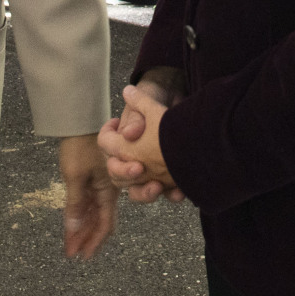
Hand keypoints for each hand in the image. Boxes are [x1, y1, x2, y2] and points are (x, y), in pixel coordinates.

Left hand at [57, 133, 116, 258]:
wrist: (79, 123)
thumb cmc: (80, 147)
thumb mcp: (75, 177)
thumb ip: (74, 204)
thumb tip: (73, 230)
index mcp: (109, 192)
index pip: (105, 225)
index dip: (94, 242)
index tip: (83, 256)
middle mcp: (107, 192)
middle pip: (98, 222)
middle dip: (86, 239)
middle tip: (73, 254)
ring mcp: (100, 186)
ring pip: (92, 215)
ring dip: (81, 230)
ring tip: (70, 244)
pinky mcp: (92, 180)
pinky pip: (87, 204)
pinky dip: (80, 216)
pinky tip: (72, 225)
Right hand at [99, 83, 182, 203]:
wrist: (187, 108)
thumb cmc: (161, 101)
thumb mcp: (149, 107)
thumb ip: (136, 118)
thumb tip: (127, 133)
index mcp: (122, 140)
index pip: (107, 146)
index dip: (110, 144)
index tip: (122, 137)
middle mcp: (131, 158)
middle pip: (117, 175)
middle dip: (125, 173)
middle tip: (139, 168)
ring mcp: (149, 171)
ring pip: (138, 191)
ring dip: (145, 192)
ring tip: (157, 186)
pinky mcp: (168, 178)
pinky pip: (166, 193)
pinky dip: (172, 194)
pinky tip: (179, 191)